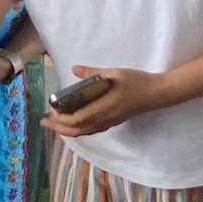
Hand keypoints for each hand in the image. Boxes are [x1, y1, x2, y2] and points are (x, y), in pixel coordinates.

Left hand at [41, 65, 171, 137]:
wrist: (158, 94)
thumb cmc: (137, 82)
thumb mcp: (114, 73)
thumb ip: (92, 73)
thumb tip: (73, 69)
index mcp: (103, 109)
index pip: (76, 120)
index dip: (60, 119)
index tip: (50, 110)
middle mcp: (104, 120)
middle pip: (77, 131)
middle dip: (59, 128)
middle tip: (44, 122)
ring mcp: (110, 122)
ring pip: (84, 132)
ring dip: (68, 130)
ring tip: (55, 123)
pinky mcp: (114, 121)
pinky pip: (92, 130)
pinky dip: (79, 129)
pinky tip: (75, 122)